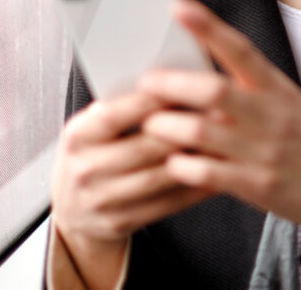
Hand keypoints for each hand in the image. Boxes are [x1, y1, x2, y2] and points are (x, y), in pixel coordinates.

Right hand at [50, 91, 211, 287]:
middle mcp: (84, 170)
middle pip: (144, 147)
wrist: (75, 206)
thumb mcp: (95, 124)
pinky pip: (168, 203)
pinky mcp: (121, 222)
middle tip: (220, 112)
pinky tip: (219, 170)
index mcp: (77, 136)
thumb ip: (124, 104)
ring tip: (226, 139)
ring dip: (197, 158)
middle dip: (186, 128)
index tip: (185, 84)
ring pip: (160, 176)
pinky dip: (197, 186)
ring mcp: (101, 200)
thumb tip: (171, 79)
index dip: (151, 100)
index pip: (115, 115)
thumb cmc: (95, 150)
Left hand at [139, 0, 300, 246]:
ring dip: (166, 127)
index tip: (178, 7)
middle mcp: (271, 114)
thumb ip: (248, 89)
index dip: (207, 26)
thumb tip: (195, 74)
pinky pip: (207, 173)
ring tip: (149, 125)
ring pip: (201, 131)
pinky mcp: (258, 186)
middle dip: (171, 84)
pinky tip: (173, 163)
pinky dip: (182, 166)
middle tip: (145, 82)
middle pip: (212, 89)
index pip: (240, 48)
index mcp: (277, 87)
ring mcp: (265, 150)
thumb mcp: (287, 103)